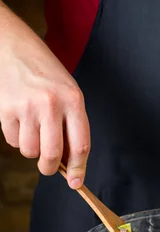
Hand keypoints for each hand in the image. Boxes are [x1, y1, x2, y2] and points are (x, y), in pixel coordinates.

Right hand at [0, 2, 89, 187]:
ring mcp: (27, 107)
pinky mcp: (6, 110)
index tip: (77, 183)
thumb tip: (70, 162)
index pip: (81, 145)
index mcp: (74, 100)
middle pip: (53, 155)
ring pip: (30, 151)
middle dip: (51, 168)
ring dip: (32, 151)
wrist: (13, 47)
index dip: (79, 169)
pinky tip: (20, 121)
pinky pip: (13, 141)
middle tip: (50, 167)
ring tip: (34, 132)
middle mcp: (51, 104)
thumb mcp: (68, 92)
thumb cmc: (46, 73)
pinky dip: (16, 139)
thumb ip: (72, 124)